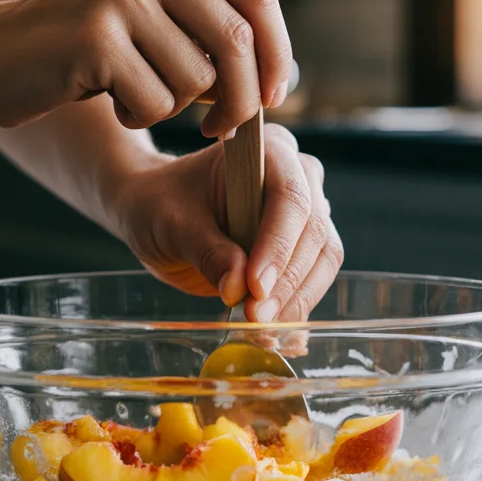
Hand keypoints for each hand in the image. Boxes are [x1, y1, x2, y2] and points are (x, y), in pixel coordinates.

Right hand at [0, 0, 292, 133]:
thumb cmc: (79, 51)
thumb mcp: (146, 20)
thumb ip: (202, 27)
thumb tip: (274, 72)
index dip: (278, 50)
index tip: (275, 94)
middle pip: (235, 39)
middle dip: (242, 98)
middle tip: (220, 128)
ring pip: (196, 78)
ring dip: (172, 107)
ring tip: (131, 92)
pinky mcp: (94, 36)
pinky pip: (154, 100)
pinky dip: (136, 115)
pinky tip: (105, 98)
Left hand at [109, 125, 343, 322]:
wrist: (158, 209)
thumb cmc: (161, 203)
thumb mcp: (172, 224)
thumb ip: (206, 251)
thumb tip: (239, 288)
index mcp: (268, 151)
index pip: (289, 197)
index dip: (278, 244)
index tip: (254, 287)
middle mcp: (298, 176)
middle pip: (314, 230)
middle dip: (287, 279)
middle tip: (254, 316)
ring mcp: (306, 212)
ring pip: (323, 257)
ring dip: (296, 298)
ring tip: (260, 327)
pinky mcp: (303, 246)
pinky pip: (313, 277)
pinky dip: (295, 305)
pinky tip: (273, 329)